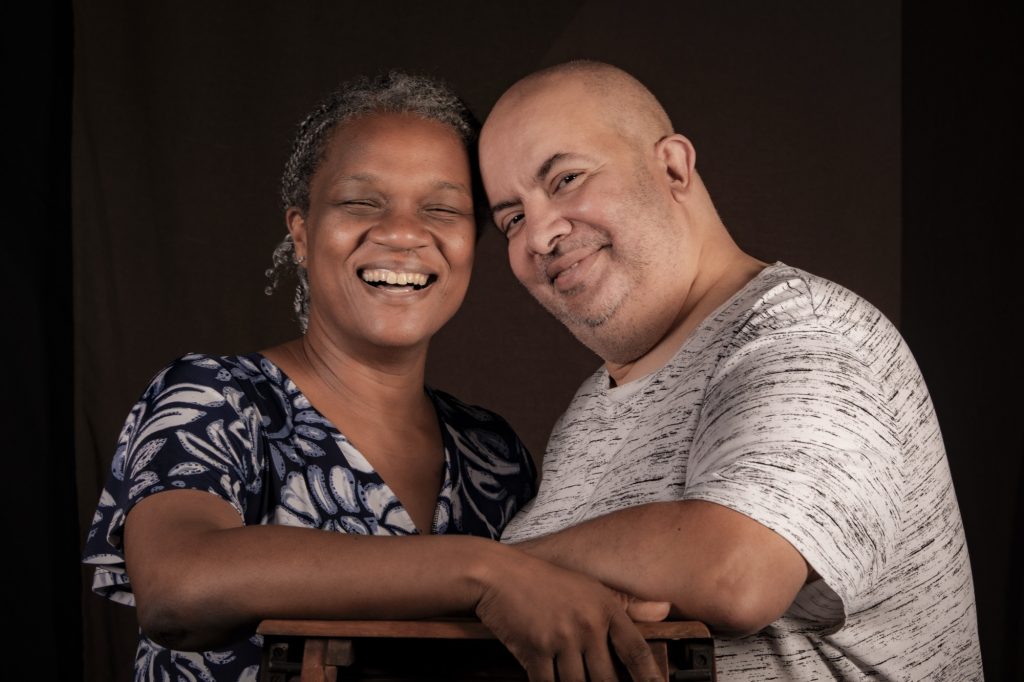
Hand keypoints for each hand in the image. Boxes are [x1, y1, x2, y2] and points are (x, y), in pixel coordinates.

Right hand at [475, 551, 667, 681]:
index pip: (635, 651)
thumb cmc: (544, 581)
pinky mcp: (535, 650)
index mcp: (604, 608)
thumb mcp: (590, 586)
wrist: (498, 574)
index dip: (649, 677)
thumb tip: (664, 608)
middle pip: (607, 680)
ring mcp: (561, 638)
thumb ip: (626, 603)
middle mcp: (587, 624)